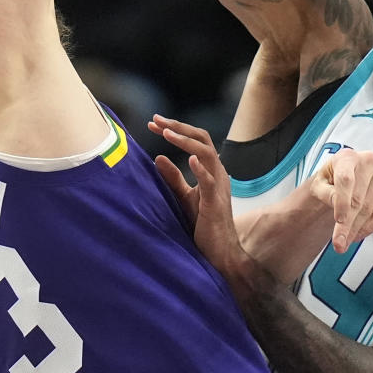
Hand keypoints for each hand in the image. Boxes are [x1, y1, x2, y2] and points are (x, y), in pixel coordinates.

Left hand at [150, 116, 247, 278]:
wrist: (218, 252)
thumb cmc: (203, 224)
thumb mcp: (183, 197)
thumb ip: (173, 177)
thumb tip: (157, 157)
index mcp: (210, 170)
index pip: (195, 141)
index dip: (176, 129)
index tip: (153, 124)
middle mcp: (218, 173)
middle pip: (202, 139)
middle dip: (179, 127)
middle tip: (156, 120)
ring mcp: (218, 187)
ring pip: (207, 153)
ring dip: (186, 141)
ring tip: (166, 133)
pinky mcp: (215, 203)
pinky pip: (210, 181)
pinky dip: (200, 168)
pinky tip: (190, 159)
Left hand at [311, 148, 372, 252]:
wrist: (346, 176)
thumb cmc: (332, 180)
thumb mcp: (320, 185)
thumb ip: (326, 193)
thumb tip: (336, 203)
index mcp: (347, 157)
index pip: (346, 181)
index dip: (342, 203)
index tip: (338, 221)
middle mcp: (369, 160)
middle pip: (358, 200)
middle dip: (347, 225)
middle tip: (339, 244)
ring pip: (372, 208)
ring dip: (359, 229)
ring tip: (346, 241)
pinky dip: (372, 225)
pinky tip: (360, 232)